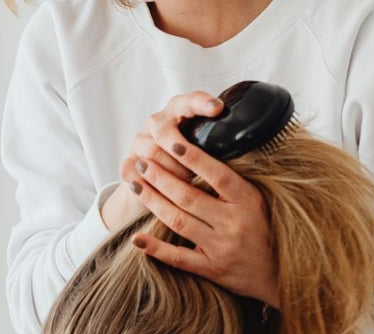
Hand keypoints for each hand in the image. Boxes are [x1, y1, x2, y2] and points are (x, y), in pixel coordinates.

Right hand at [101, 90, 222, 230]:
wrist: (158, 191)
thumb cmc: (192, 169)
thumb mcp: (207, 152)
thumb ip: (217, 142)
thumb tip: (247, 141)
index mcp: (178, 112)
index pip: (190, 101)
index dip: (202, 104)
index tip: (218, 109)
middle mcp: (156, 123)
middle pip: (164, 129)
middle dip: (180, 151)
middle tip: (193, 170)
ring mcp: (138, 142)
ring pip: (151, 153)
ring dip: (169, 171)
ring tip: (184, 185)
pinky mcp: (126, 164)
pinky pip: (134, 171)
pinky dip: (147, 183)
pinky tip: (159, 192)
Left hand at [118, 92, 279, 307]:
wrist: (281, 277)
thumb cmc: (267, 231)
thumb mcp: (259, 202)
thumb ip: (233, 184)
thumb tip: (202, 152)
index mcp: (248, 201)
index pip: (217, 174)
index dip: (193, 158)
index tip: (171, 143)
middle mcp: (234, 223)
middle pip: (188, 196)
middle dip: (159, 176)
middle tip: (140, 161)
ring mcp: (221, 247)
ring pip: (178, 221)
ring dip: (152, 201)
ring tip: (134, 184)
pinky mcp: (212, 269)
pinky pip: (178, 258)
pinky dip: (156, 248)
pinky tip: (136, 237)